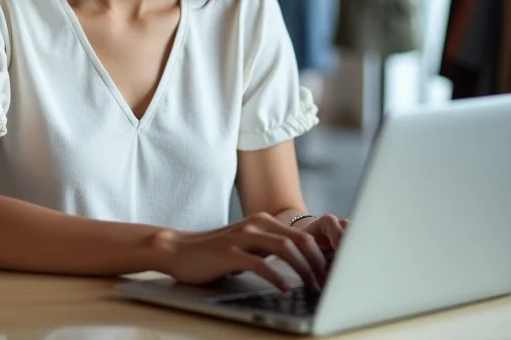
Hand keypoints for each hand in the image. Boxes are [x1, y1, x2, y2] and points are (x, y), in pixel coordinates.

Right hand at [151, 212, 343, 292]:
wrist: (178, 249)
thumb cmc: (215, 252)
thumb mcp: (246, 247)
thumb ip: (269, 249)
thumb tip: (302, 264)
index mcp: (262, 222)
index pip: (301, 235)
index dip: (320, 254)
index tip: (332, 273)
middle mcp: (255, 225)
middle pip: (298, 239)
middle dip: (318, 263)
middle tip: (328, 284)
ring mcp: (242, 237)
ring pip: (284, 248)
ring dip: (303, 269)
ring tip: (312, 287)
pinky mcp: (229, 253)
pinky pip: (259, 263)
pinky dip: (276, 276)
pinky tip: (284, 288)